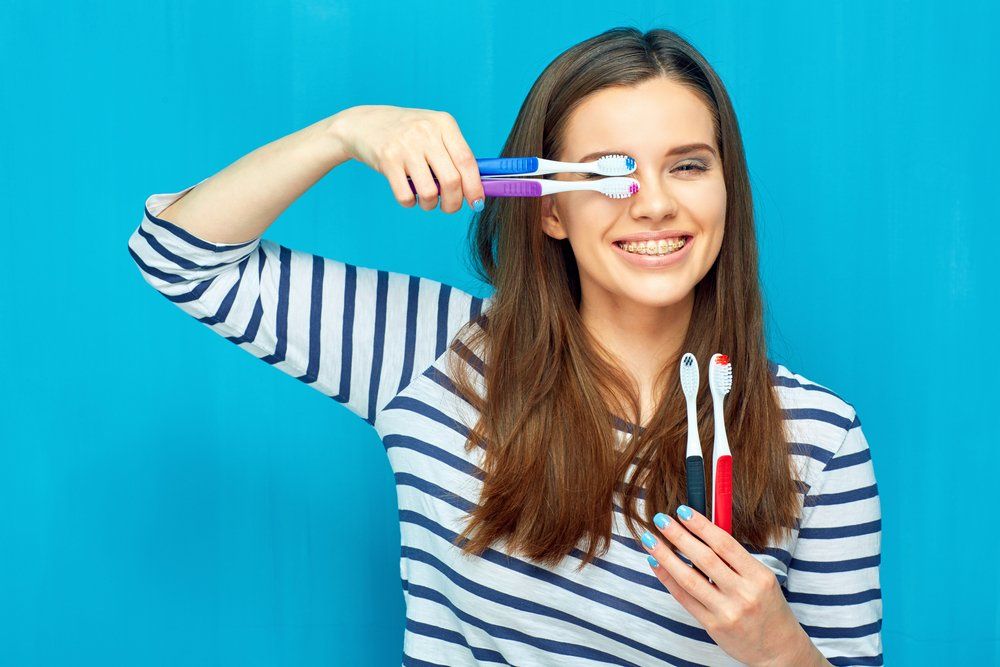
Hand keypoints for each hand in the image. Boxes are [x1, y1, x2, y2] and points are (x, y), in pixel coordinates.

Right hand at [328, 104, 484, 212]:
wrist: (364, 124)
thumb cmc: (406, 134)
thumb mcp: (433, 132)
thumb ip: (454, 154)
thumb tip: (477, 188)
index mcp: (444, 123)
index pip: (467, 161)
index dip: (475, 187)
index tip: (477, 203)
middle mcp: (426, 132)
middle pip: (452, 181)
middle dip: (454, 203)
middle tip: (449, 207)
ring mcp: (406, 145)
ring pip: (430, 192)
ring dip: (430, 205)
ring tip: (426, 199)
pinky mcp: (387, 159)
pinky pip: (406, 196)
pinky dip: (410, 203)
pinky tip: (409, 195)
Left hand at [639, 506, 829, 666]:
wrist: (778, 650)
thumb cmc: (768, 608)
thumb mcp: (762, 579)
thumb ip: (735, 559)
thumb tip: (701, 530)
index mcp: (759, 576)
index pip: (725, 544)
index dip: (702, 526)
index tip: (683, 511)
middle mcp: (744, 593)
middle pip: (704, 559)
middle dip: (679, 536)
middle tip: (661, 519)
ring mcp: (727, 611)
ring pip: (690, 578)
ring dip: (666, 556)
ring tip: (650, 539)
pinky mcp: (713, 626)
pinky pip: (685, 598)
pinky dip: (668, 579)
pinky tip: (656, 564)